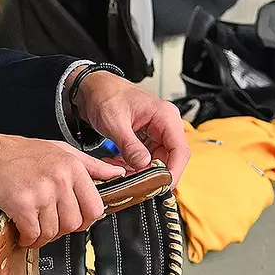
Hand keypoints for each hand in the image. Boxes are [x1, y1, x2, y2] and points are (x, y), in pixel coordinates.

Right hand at [0, 125, 124, 246]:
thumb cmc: (17, 152)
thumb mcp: (59, 149)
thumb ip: (90, 164)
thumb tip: (117, 172)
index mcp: (73, 166)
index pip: (95, 207)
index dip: (85, 219)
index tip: (74, 220)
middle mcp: (60, 178)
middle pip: (75, 223)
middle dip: (62, 229)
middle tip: (49, 224)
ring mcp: (42, 192)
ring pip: (54, 231)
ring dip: (43, 235)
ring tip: (33, 225)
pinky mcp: (23, 205)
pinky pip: (34, 234)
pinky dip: (28, 238)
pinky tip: (22, 230)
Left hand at [72, 71, 190, 185]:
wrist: (93, 88)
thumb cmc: (105, 94)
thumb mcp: (115, 122)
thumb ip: (129, 145)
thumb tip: (143, 165)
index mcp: (164, 115)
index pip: (180, 149)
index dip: (174, 171)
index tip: (162, 186)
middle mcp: (165, 124)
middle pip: (170, 158)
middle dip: (153, 174)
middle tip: (135, 183)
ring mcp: (157, 131)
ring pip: (158, 161)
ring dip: (141, 171)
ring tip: (121, 171)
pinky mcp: (147, 137)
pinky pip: (147, 158)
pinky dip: (134, 165)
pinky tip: (119, 165)